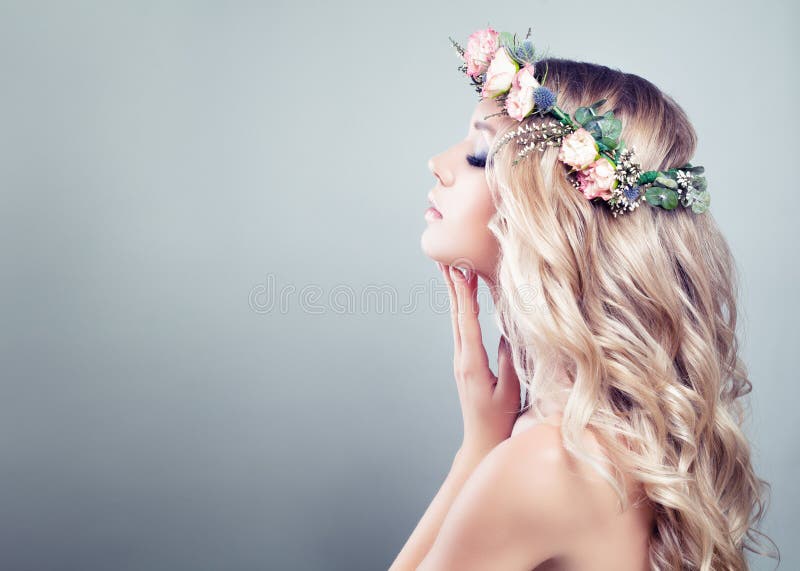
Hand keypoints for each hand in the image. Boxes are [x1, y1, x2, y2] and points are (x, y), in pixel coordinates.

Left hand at [438, 262, 521, 462]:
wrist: (481, 441)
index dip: (464, 295)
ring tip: (451, 270)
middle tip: (447, 259)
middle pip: (456, 316)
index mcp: (472, 363)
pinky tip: (463, 299)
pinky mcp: (465, 363)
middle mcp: (462, 359)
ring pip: (457, 321)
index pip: (467, 322)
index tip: (460, 271)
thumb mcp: (509, 390)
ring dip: (455, 294)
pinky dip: (462, 309)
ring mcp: (461, 360)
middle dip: (452, 286)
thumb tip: (508, 330)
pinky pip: (462, 330)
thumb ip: (508, 360)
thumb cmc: (499, 419)